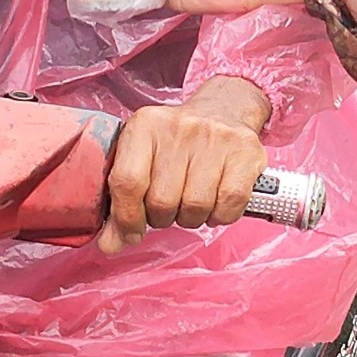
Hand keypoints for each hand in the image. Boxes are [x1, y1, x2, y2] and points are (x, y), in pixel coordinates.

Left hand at [100, 78, 270, 254]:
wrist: (223, 110)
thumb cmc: (175, 144)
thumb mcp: (142, 158)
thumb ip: (122, 203)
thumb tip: (110, 246)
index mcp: (145, 125)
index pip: (127, 182)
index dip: (127, 218)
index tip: (131, 232)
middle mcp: (179, 128)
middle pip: (162, 201)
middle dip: (162, 217)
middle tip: (168, 207)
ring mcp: (216, 138)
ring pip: (195, 206)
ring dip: (190, 217)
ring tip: (191, 203)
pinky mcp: (246, 153)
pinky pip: (228, 206)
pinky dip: (219, 216)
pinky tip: (215, 203)